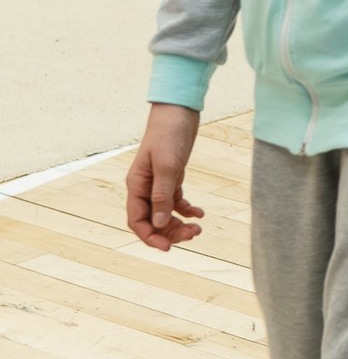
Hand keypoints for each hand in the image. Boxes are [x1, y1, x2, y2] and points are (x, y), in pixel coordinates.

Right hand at [125, 104, 203, 251]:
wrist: (180, 110)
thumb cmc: (169, 134)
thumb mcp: (168, 165)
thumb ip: (162, 194)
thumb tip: (159, 224)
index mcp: (136, 185)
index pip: (137, 220)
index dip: (150, 237)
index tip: (168, 249)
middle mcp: (144, 187)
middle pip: (153, 220)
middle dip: (170, 232)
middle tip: (194, 235)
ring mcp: (158, 183)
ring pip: (165, 213)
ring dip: (179, 223)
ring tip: (199, 228)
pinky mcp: (172, 177)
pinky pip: (176, 201)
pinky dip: (187, 209)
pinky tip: (200, 214)